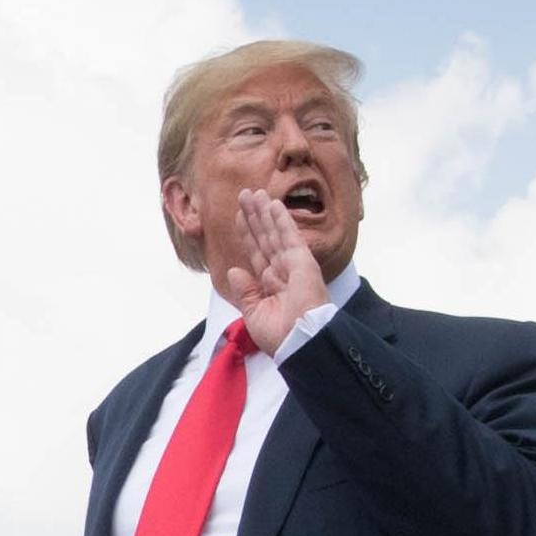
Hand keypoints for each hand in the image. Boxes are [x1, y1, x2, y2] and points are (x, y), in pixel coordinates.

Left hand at [225, 189, 328, 355]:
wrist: (299, 342)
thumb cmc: (279, 336)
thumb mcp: (254, 314)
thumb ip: (245, 292)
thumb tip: (234, 271)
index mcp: (270, 285)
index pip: (257, 253)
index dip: (247, 234)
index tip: (239, 217)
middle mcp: (281, 271)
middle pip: (264, 238)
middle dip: (254, 217)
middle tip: (244, 195)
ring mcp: (292, 264)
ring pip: (274, 233)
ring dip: (264, 212)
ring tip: (253, 193)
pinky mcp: (302, 261)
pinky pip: (288, 236)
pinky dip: (280, 220)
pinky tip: (272, 204)